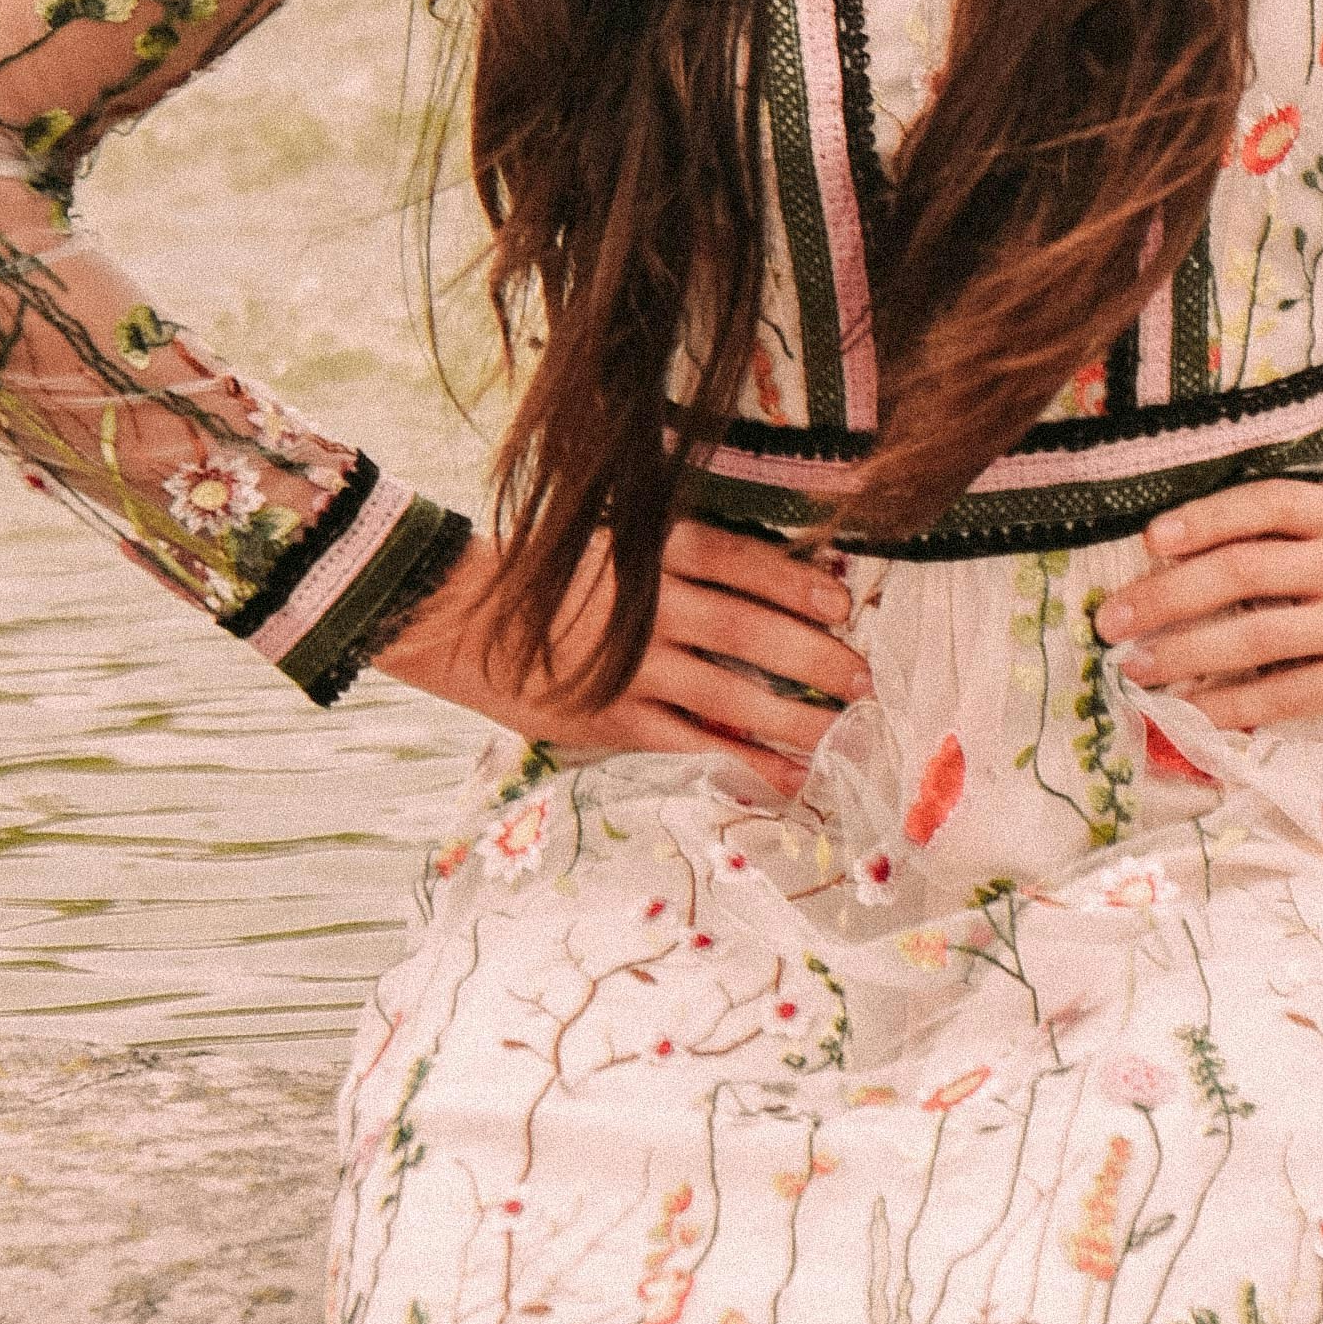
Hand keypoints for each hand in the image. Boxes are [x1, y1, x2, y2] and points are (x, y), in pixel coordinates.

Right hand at [390, 517, 869, 803]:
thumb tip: (769, 592)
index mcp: (649, 551)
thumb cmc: (550, 581)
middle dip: (815, 657)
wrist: (460, 618)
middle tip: (862, 680)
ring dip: (794, 718)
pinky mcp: (612, 718)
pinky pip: (691, 742)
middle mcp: (647, 606)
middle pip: (749, 630)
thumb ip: (678, 566)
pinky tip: (785, 776)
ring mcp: (630, 666)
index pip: (740, 562)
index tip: (842, 602)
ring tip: (842, 733)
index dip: (796, 584)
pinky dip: (743, 761)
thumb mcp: (614, 548)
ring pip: (731, 694)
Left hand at [1093, 460, 1322, 730]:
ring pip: (1254, 635)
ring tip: (1137, 670)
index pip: (1259, 504)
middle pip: (1238, 570)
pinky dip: (1238, 704)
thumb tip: (1263, 510)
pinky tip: (1201, 715)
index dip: (1200, 520)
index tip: (1150, 540)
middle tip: (1111, 619)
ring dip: (1185, 654)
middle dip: (1164, 596)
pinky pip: (1292, 692)